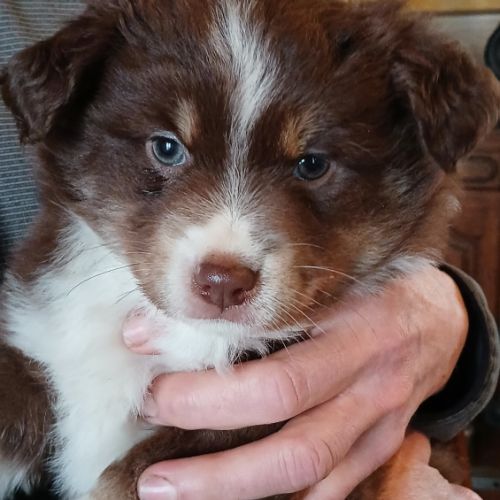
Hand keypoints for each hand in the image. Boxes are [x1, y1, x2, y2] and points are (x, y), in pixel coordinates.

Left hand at [123, 266, 467, 499]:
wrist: (442, 317)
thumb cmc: (379, 287)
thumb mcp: (335, 275)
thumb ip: (270, 296)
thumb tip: (183, 308)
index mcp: (356, 328)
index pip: (277, 369)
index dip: (206, 382)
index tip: (145, 355)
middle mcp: (369, 382)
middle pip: (286, 428)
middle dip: (208, 439)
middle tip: (148, 432)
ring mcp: (378, 422)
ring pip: (305, 471)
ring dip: (231, 486)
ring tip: (167, 487)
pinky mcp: (382, 445)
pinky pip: (333, 490)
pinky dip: (283, 499)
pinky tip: (235, 497)